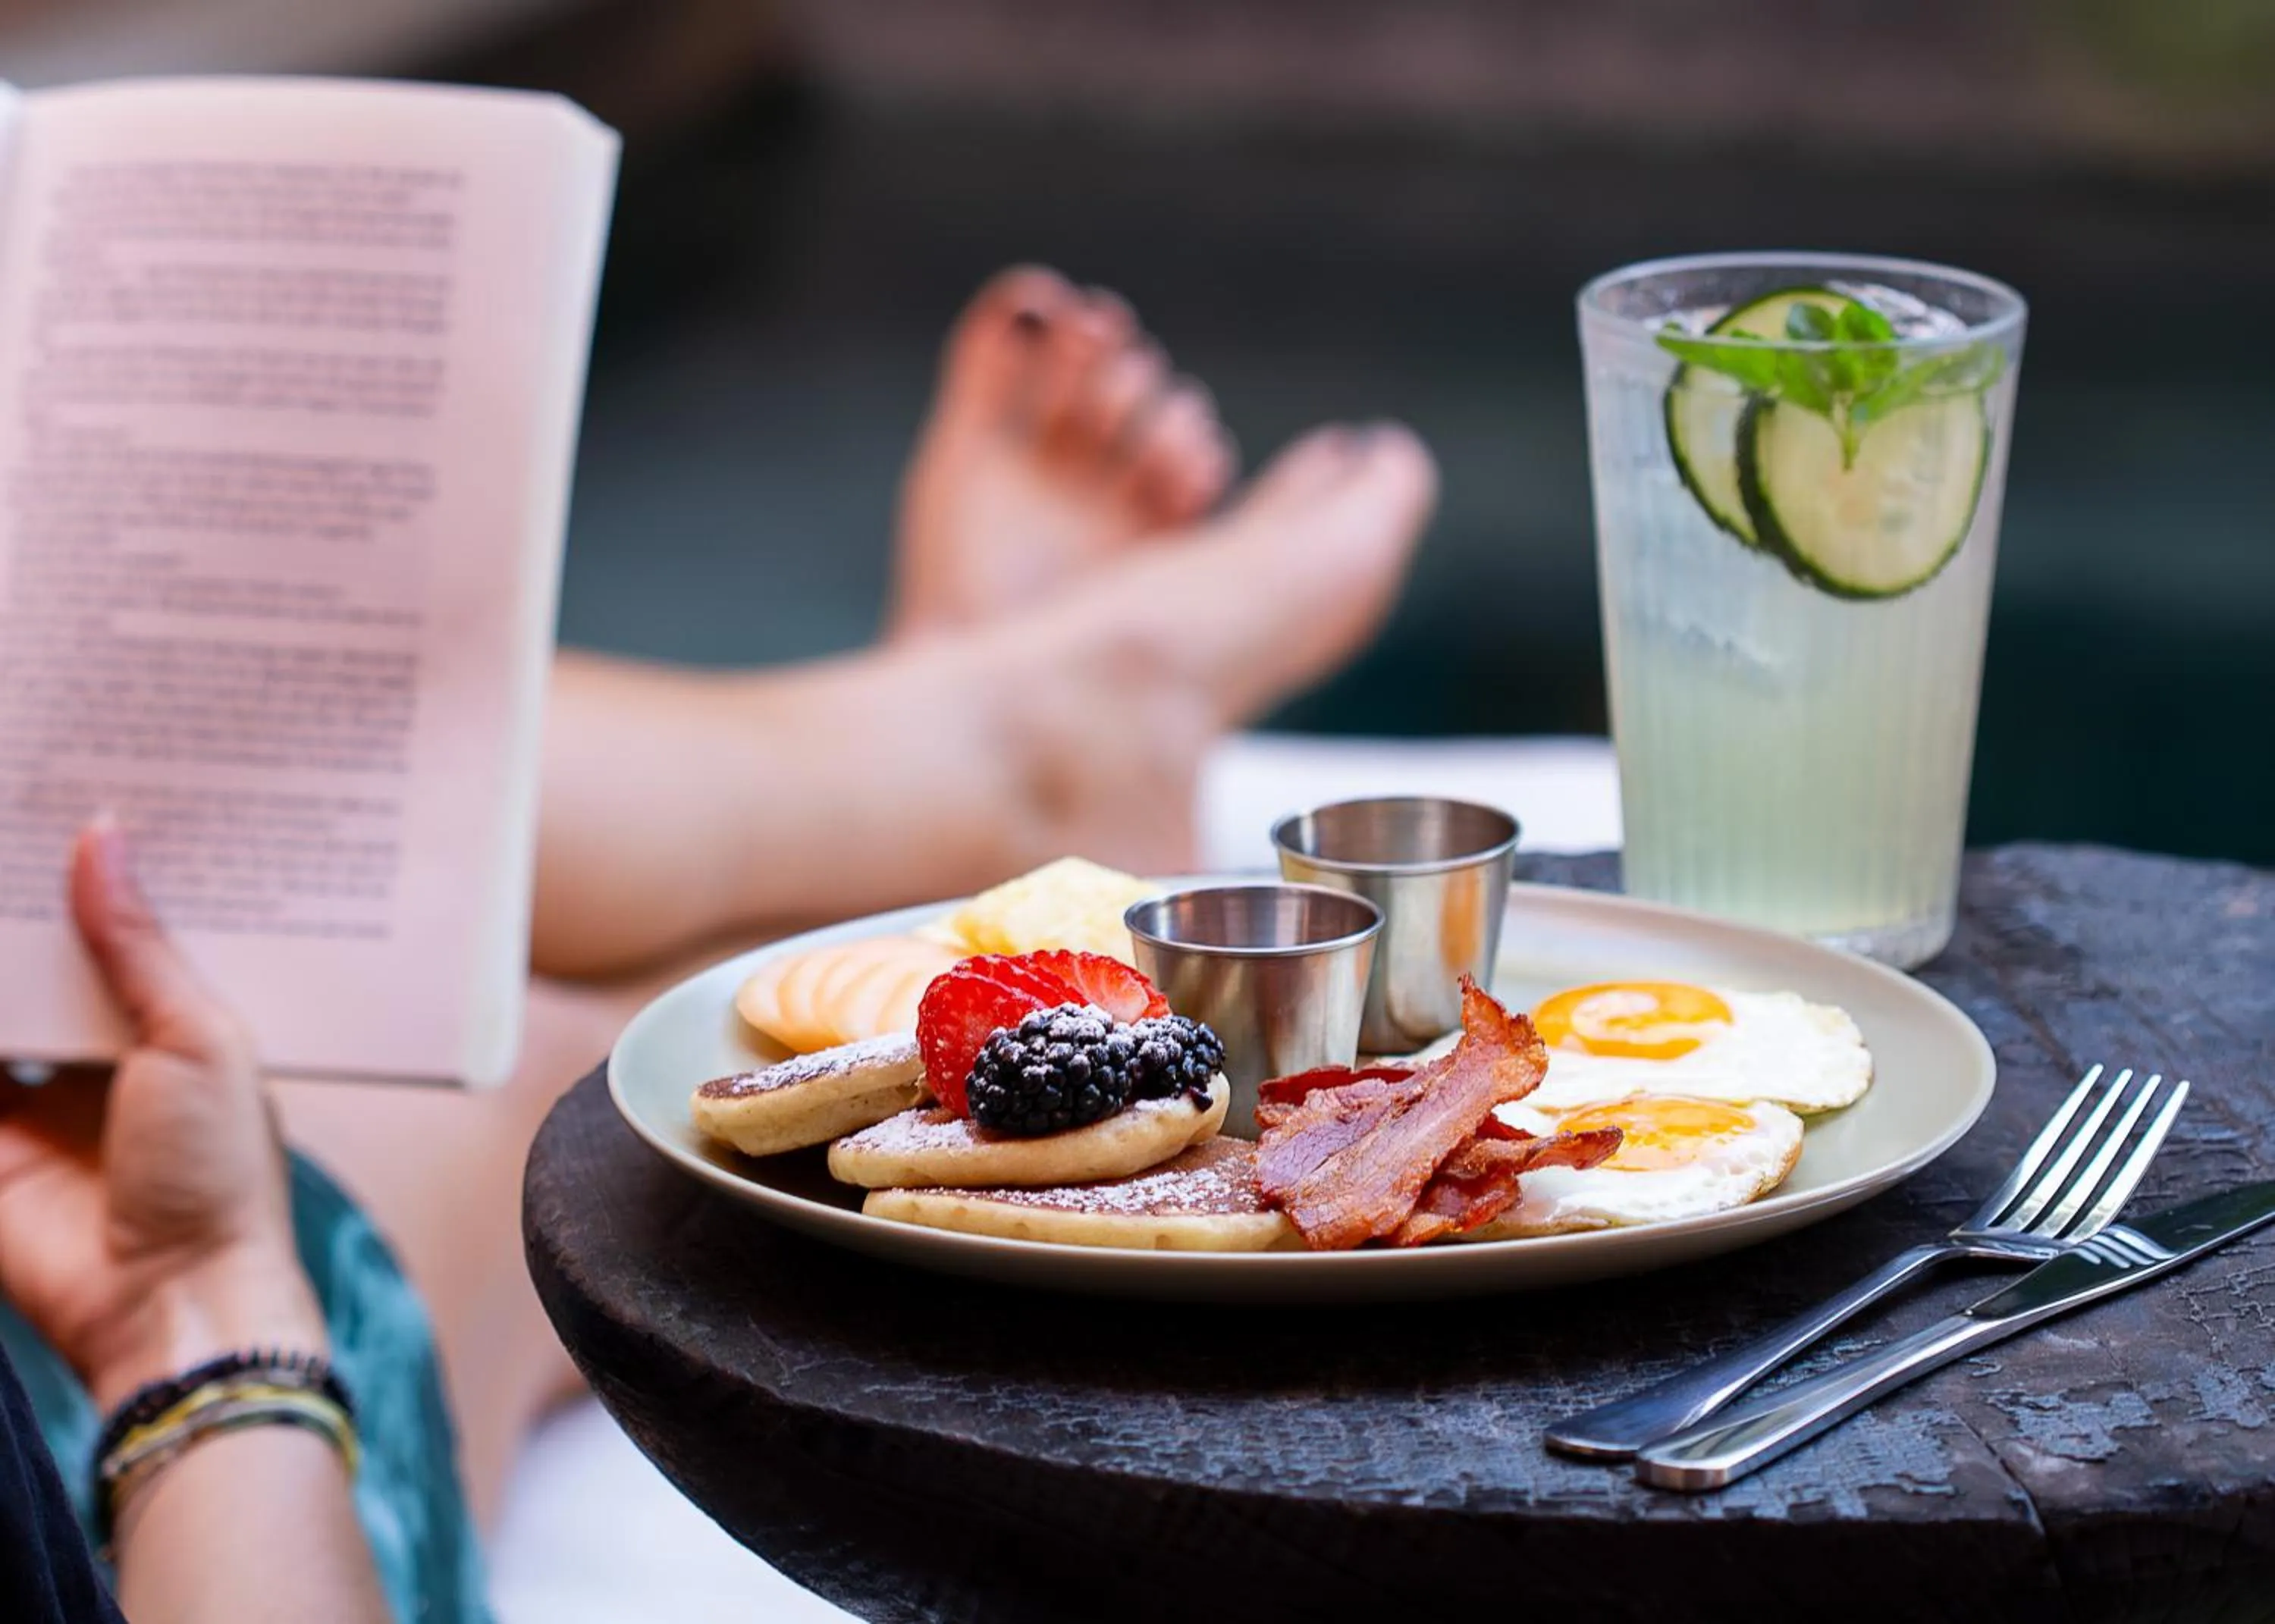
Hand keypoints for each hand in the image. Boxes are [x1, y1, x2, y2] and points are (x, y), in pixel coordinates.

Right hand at [0, 818, 323, 1411]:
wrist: (171, 1302)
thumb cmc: (220, 1173)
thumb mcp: (197, 1040)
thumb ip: (138, 943)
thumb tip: (102, 834)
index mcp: (171, 1026)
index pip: (119, 932)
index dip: (94, 874)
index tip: (70, 791)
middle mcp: (98, 1053)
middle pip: (38, 958)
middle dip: (20, 897)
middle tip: (10, 798)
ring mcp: (30, 1095)